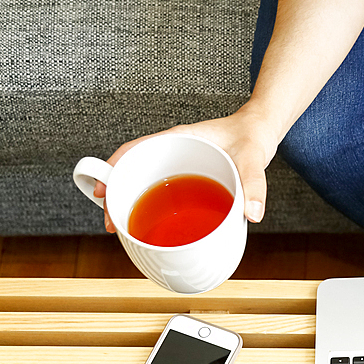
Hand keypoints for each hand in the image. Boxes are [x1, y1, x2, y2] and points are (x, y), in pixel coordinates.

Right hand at [94, 108, 278, 232]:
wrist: (261, 133)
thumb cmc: (252, 136)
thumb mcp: (253, 157)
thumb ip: (254, 183)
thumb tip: (251, 214)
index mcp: (178, 140)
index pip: (133, 151)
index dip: (112, 170)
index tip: (102, 192)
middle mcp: (173, 152)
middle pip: (134, 172)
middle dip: (119, 196)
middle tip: (114, 223)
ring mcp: (179, 165)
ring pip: (148, 185)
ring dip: (137, 205)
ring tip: (130, 230)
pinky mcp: (190, 179)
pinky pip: (167, 194)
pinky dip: (159, 210)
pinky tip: (161, 229)